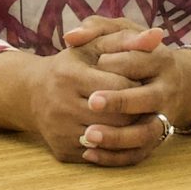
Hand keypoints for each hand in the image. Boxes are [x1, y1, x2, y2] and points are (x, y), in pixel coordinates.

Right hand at [13, 48, 158, 165]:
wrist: (32, 92)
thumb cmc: (72, 65)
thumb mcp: (94, 46)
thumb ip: (126, 40)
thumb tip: (158, 34)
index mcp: (69, 76)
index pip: (118, 86)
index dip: (135, 85)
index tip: (143, 82)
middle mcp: (61, 105)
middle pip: (117, 116)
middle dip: (136, 111)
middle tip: (145, 104)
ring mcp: (60, 131)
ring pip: (110, 139)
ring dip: (128, 131)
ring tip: (135, 118)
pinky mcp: (62, 150)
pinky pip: (98, 155)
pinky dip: (113, 147)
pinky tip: (119, 133)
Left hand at [63, 15, 190, 158]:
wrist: (164, 81)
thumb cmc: (131, 53)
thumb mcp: (120, 33)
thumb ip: (96, 28)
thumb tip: (70, 37)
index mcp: (160, 60)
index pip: (139, 62)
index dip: (115, 63)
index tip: (96, 64)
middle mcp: (166, 91)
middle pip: (147, 99)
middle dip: (119, 102)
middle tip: (91, 102)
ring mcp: (163, 118)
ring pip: (145, 133)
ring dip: (117, 137)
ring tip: (88, 135)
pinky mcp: (155, 140)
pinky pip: (138, 154)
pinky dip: (115, 157)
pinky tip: (90, 154)